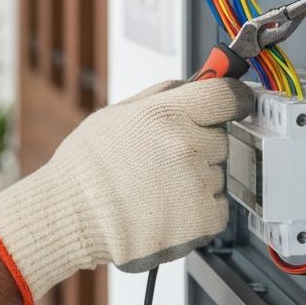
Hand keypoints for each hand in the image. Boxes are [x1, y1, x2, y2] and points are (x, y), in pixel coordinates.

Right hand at [0, 78, 252, 304]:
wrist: (70, 215)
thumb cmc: (85, 167)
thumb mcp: (116, 113)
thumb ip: (161, 96)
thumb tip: (194, 83)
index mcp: (165, 114)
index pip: (226, 96)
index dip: (232, 99)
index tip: (235, 103)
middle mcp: (185, 147)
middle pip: (221, 137)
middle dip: (200, 143)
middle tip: (165, 156)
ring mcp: (196, 185)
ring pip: (218, 173)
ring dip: (198, 177)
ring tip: (158, 185)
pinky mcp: (201, 221)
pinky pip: (219, 207)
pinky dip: (201, 208)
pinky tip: (169, 206)